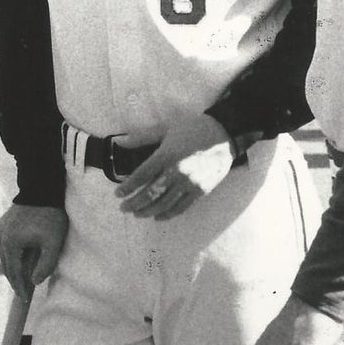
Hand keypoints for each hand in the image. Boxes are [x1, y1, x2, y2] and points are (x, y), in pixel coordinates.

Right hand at [0, 202, 66, 292]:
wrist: (41, 190)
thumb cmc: (50, 216)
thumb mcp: (53, 242)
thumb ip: (45, 265)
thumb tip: (34, 282)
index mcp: (10, 243)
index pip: (13, 272)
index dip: (19, 287)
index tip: (24, 300)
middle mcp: (0, 237)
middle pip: (6, 266)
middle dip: (15, 280)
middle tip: (24, 293)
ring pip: (5, 256)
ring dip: (14, 267)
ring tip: (23, 279)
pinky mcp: (1, 225)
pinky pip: (5, 245)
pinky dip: (12, 255)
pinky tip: (21, 260)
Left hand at [114, 111, 235, 221]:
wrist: (225, 134)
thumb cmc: (194, 128)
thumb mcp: (166, 128)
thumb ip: (143, 137)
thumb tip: (121, 142)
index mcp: (166, 155)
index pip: (141, 176)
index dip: (127, 187)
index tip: (118, 194)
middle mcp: (177, 172)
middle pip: (150, 194)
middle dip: (134, 203)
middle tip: (124, 208)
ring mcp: (190, 183)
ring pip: (164, 204)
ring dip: (148, 211)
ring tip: (137, 213)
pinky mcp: (201, 191)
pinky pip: (181, 207)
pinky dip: (168, 214)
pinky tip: (158, 216)